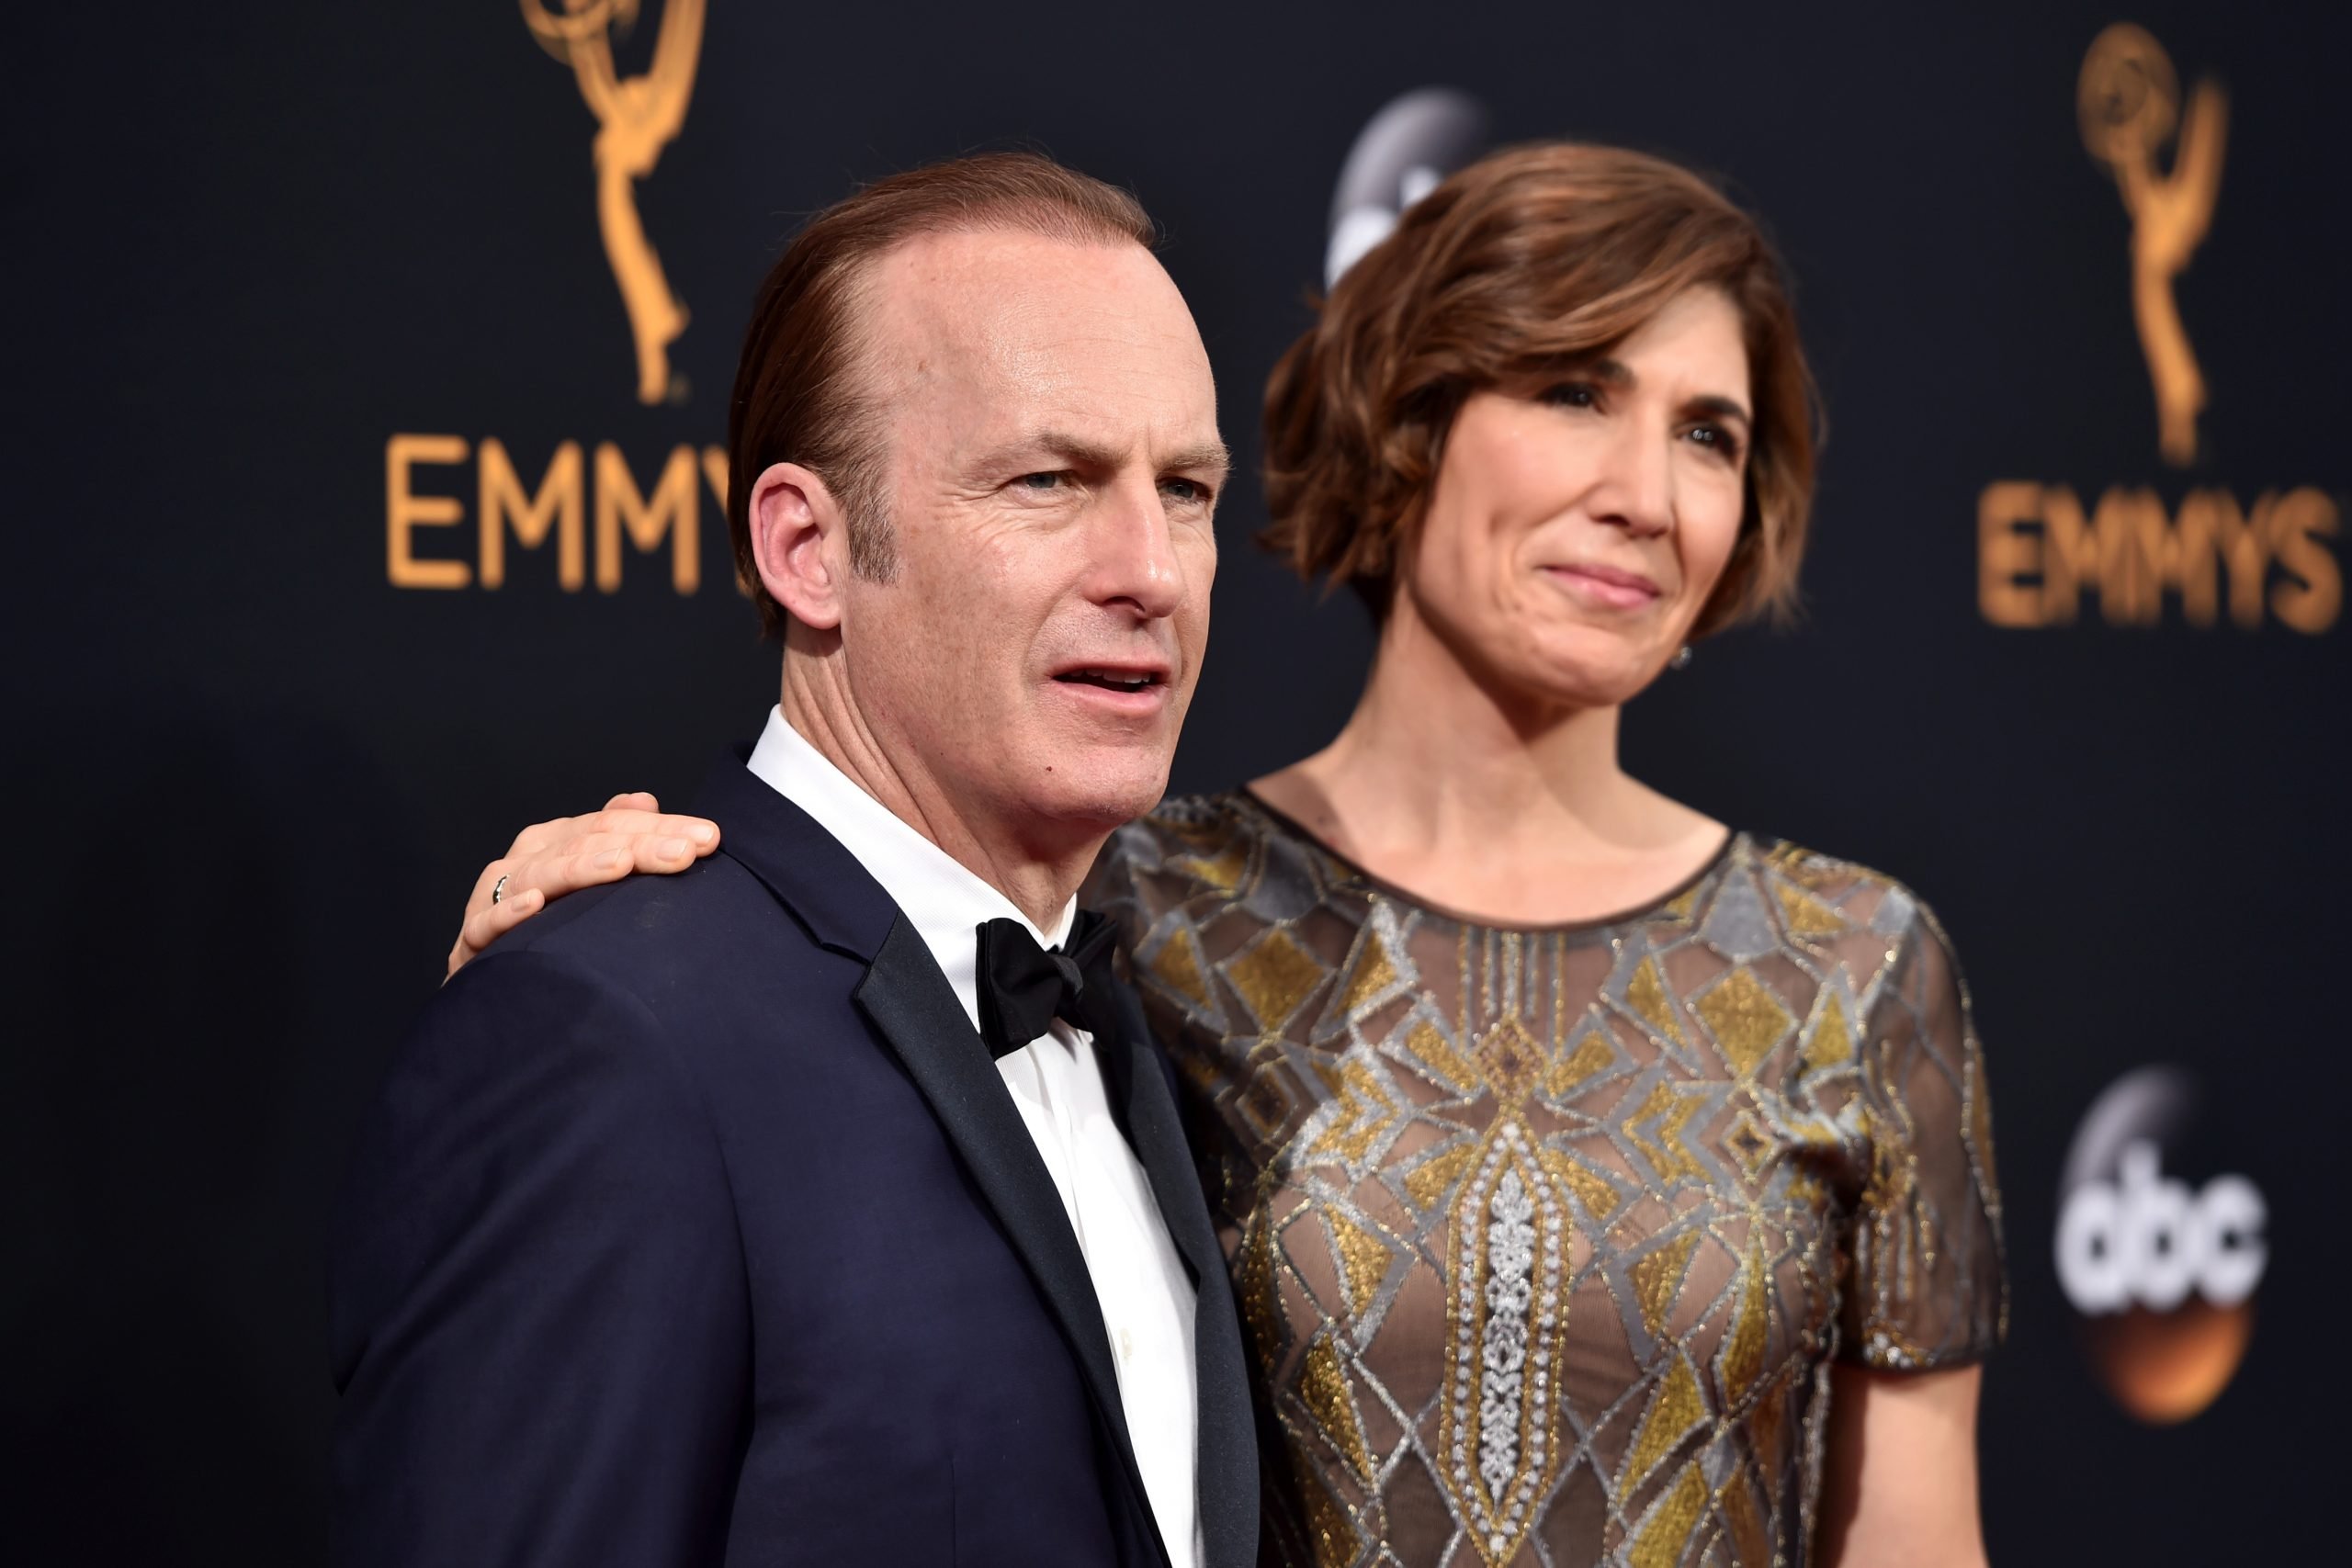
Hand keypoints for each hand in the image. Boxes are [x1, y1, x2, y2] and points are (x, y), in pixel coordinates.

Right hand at [448, 792, 720, 979]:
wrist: (500, 981)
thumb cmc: (552, 923)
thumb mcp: (592, 876)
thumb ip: (618, 836)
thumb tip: (643, 799)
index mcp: (557, 841)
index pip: (613, 824)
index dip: (661, 828)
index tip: (709, 838)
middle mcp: (527, 860)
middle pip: (586, 843)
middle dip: (640, 845)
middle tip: (686, 853)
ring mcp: (498, 895)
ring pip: (543, 873)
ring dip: (583, 868)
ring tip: (622, 865)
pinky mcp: (475, 938)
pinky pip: (487, 922)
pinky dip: (508, 911)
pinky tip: (535, 905)